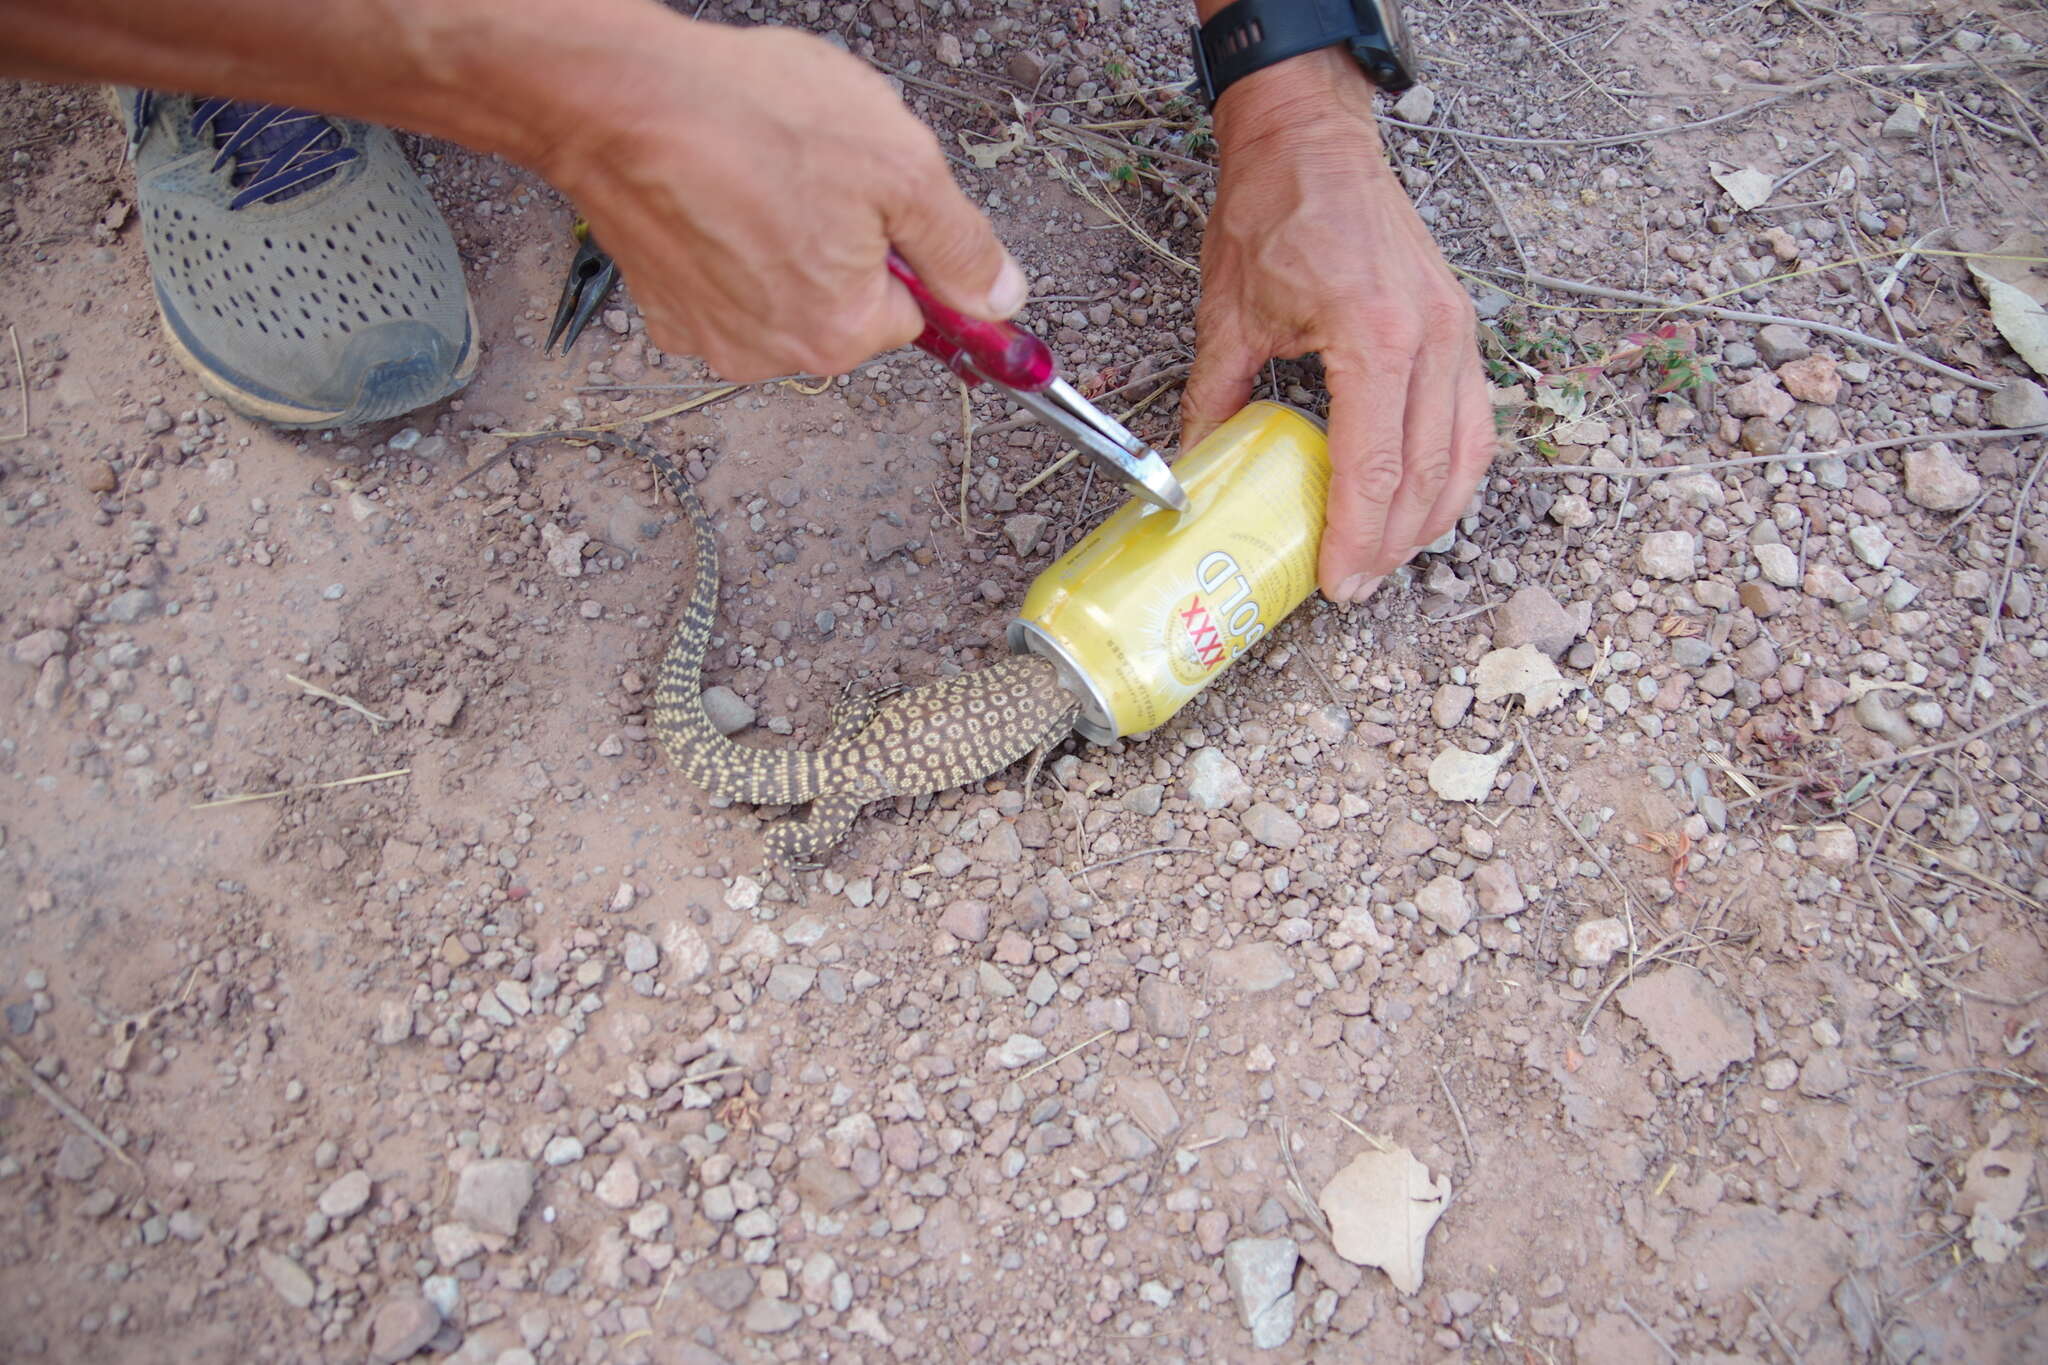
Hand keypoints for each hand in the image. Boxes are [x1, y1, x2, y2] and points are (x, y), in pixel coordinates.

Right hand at [535, 22, 1025, 380]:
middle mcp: (773, 353)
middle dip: (842, 242)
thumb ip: (961, 246)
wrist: (615, 98)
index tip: (883, 199)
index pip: (914, 313)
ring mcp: (709, 334)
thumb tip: (1003, 301)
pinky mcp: (661, 306)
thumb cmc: (752, 119)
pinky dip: (726, 236)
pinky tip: (716, 186)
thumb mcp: (900, 167)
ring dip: (783, 236)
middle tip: (813, 169)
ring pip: (783, 289)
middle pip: (846, 305)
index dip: (906, 248)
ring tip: (758, 170)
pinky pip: (723, 279)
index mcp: (841, 332)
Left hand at [1180, 48, 1494, 602]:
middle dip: (1391, 544)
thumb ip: (1215, 402)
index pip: (1373, 466)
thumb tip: (1192, 475)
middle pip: (1426, 474)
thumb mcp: (1229, 316)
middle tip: (1354, 588)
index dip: (1356, 537)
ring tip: (1387, 559)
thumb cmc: (1275, 209)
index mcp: (1373, 335)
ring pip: (1463, 455)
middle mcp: (1431, 338)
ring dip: (1429, 518)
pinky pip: (1473, 420)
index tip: (1336, 584)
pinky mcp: (1461, 326)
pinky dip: (1452, 472)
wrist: (1313, 138)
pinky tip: (1422, 502)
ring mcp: (1456, 331)